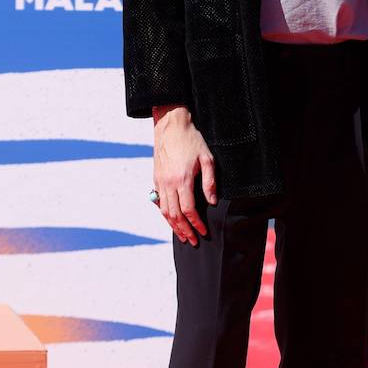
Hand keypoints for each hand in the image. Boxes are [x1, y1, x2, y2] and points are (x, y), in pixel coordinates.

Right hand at [152, 105, 216, 245]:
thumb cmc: (192, 140)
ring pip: (164, 211)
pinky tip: (171, 220)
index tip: (204, 232)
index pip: (189, 210)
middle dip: (184, 230)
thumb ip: (210, 182)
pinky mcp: (156, 178)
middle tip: (193, 241)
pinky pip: (159, 202)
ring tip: (182, 236)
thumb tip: (211, 203)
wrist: (170, 125)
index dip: (196, 224)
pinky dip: (165, 214)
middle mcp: (168, 183)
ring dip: (173, 226)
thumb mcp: (207, 159)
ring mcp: (160, 181)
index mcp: (182, 180)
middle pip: (175, 215)